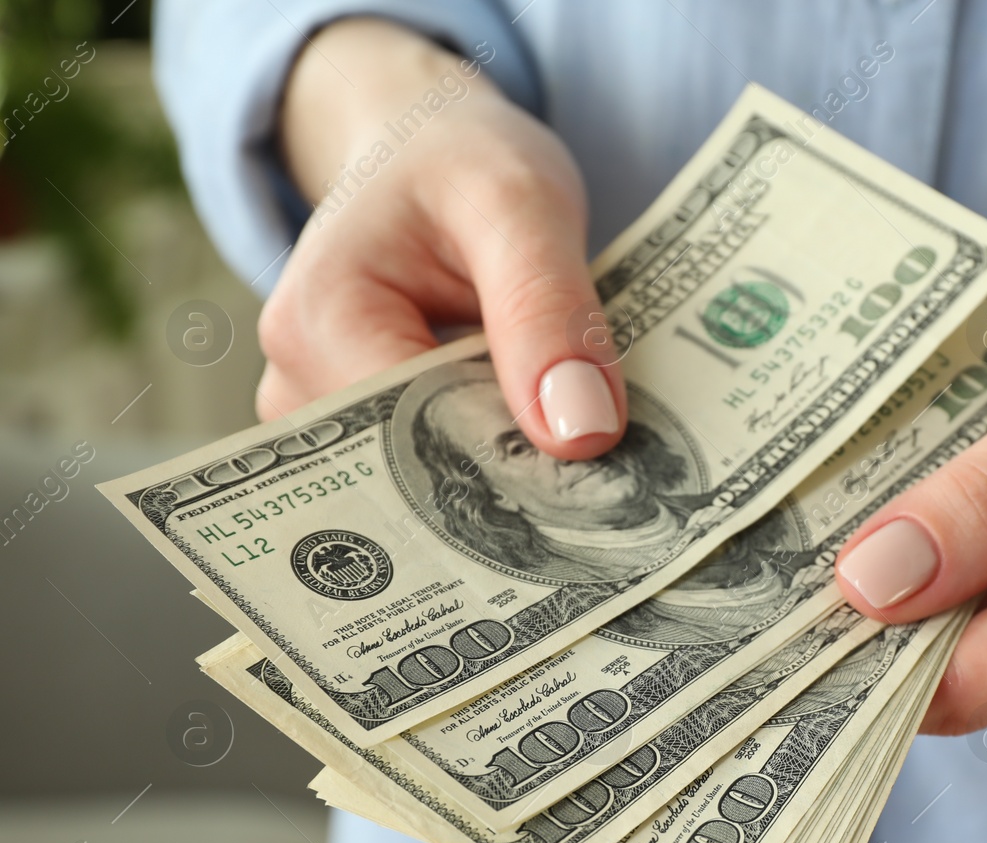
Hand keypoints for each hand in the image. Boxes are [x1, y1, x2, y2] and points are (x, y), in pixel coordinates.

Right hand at [260, 18, 622, 458]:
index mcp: (316, 324)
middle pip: (423, 475)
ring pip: (441, 483)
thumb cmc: (462, 162)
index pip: (419, 440)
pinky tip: (556, 438)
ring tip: (589, 441)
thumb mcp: (520, 202)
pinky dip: (507, 456)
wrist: (428, 151)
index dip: (517, 460)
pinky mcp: (369, 435)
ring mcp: (328, 419)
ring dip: (519, 471)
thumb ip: (547, 308)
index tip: (610, 470)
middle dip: (520, 474)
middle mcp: (300, 386)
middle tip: (621, 472)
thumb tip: (581, 436)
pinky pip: (446, 471)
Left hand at [832, 162, 986, 733]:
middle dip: (886, 597)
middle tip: (796, 512)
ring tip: (881, 471)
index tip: (760, 615)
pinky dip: (978, 543)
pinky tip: (957, 479)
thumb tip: (867, 587)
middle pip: (975, 660)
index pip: (975, 682)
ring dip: (931, 561)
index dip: (863, 656)